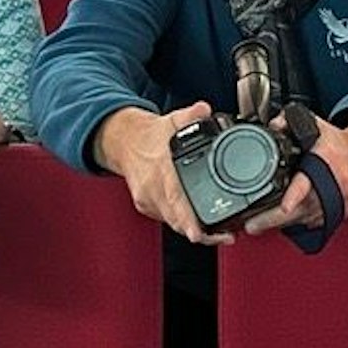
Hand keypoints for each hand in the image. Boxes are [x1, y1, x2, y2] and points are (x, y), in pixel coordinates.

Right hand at [94, 102, 233, 245]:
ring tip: (218, 234)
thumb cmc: (147, 136)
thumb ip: (191, 115)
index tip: (199, 233)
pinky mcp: (146, 205)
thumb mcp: (171, 120)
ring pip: (172, 223)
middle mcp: (152, 188)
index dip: (188, 219)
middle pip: (176, 220)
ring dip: (194, 231)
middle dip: (200, 232)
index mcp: (160, 169)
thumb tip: (204, 111)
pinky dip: (183, 223)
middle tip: (224, 236)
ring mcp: (148, 199)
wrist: (123, 142)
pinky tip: (199, 224)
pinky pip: (167, 219)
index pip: (175, 199)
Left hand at [242, 113, 347, 235]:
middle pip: (303, 207)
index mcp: (324, 160)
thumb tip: (274, 126)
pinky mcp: (346, 209)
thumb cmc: (344, 142)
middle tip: (253, 225)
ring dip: (285, 224)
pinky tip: (289, 222)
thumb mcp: (318, 126)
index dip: (295, 195)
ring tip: (263, 225)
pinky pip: (321, 221)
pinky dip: (304, 222)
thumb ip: (292, 124)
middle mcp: (335, 181)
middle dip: (275, 219)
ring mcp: (342, 198)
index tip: (284, 207)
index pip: (308, 180)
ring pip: (309, 218)